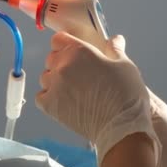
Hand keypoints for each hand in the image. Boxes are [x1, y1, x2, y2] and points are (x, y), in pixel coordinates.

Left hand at [36, 32, 159, 166]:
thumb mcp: (125, 66)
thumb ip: (114, 49)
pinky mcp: (50, 105)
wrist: (122, 127)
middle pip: (51, 58)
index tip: (74, 52)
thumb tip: (115, 39)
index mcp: (78, 51)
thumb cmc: (126, 95)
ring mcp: (54, 86)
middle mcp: (62, 65)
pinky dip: (49, 98)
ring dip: (55, 80)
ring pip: (45, 77)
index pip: (58, 39)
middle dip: (62, 62)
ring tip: (74, 90)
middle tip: (79, 74)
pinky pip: (41, 96)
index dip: (66, 45)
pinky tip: (65, 101)